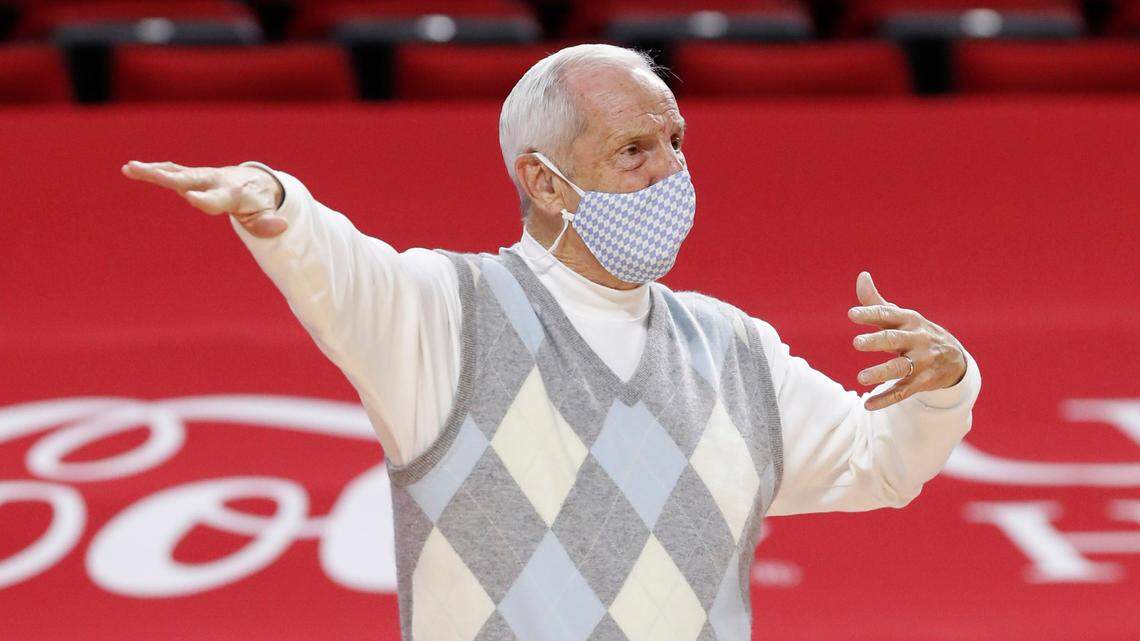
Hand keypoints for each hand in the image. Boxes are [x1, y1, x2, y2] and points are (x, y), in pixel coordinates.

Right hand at [121, 160, 287, 238]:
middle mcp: (214, 181)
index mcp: (230, 194)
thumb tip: (281, 227)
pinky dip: (156, 169)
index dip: (204, 200)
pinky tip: (133, 168)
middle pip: (188, 178)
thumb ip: (269, 224)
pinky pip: (173, 170)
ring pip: (176, 172)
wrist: (257, 181)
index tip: (190, 197)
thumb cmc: (260, 203)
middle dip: (167, 176)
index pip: (215, 199)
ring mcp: (202, 177)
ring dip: (153, 170)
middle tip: (144, 171)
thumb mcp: (267, 216)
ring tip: (129, 167)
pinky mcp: (194, 175)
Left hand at [847, 271, 966, 410]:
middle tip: (856, 342)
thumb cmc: (916, 333)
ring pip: (899, 368)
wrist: (954, 358)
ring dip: (881, 373)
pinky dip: (886, 399)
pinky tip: (867, 405)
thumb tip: (862, 276)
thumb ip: (877, 302)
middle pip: (894, 340)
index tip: (852, 314)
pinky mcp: (921, 382)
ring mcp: (920, 362)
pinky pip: (902, 392)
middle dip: (876, 341)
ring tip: (860, 378)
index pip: (888, 314)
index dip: (870, 313)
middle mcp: (916, 340)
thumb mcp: (901, 316)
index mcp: (909, 320)